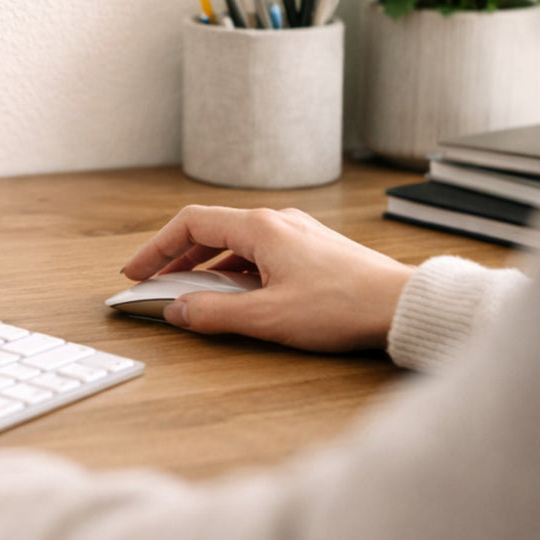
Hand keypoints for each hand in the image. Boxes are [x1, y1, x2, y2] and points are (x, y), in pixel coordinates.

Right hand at [120, 206, 413, 352]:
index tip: (136, 270)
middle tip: (153, 281)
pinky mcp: (311, 251)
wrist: (403, 305)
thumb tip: (176, 311)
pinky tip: (235, 295)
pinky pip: (258, 252)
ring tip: (189, 291)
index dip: (156, 247)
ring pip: (234, 242)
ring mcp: (296, 233)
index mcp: (259, 227)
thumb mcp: (268, 317)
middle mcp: (275, 221)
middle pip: (209, 230)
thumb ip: (214, 314)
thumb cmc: (343, 306)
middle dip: (176, 257)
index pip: (190, 223)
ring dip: (205, 265)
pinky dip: (233, 270)